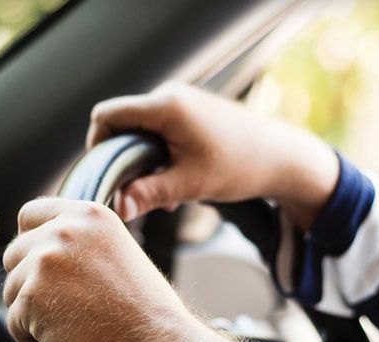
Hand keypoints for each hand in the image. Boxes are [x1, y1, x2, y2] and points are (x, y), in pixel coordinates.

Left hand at [3, 198, 258, 341]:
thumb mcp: (119, 253)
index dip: (30, 243)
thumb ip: (81, 244)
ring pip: (11, 290)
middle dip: (29, 283)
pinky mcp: (31, 297)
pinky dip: (30, 340)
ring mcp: (44, 263)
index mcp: (87, 216)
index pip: (31, 215)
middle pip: (15, 253)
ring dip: (30, 314)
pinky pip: (13, 322)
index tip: (41, 268)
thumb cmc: (146, 312)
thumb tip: (44, 250)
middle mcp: (63, 231)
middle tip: (60, 310)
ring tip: (67, 331)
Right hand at [88, 82, 338, 228]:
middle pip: (121, 122)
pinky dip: (158, 153)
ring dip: (142, 159)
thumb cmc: (240, 167)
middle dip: (122, 157)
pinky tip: (176, 180)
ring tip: (163, 190)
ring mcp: (180, 100)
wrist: (281, 156)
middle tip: (137, 190)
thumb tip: (117, 209)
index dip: (97, 145)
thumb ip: (148, 194)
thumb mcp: (190, 185)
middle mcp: (169, 95)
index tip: (107, 175)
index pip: (106, 115)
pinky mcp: (189, 110)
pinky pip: (158, 128)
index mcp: (165, 107)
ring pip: (140, 128)